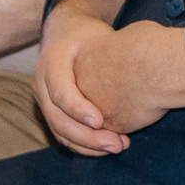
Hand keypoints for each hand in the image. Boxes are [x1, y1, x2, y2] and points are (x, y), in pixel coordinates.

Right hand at [34, 8, 184, 151]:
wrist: (67, 37)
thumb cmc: (89, 37)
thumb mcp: (97, 37)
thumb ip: (109, 53)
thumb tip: (142, 68)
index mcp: (51, 63)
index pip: (59, 91)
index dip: (77, 109)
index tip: (100, 122)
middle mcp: (42, 84)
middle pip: (58, 119)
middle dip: (86, 136)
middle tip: (116, 144)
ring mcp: (45, 102)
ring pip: (60, 132)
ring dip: (88, 145)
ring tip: (117, 147)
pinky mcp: (53, 113)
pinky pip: (64, 136)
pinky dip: (85, 146)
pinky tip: (108, 147)